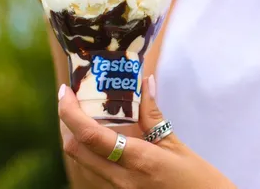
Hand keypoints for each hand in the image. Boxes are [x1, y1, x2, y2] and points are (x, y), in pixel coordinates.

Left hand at [58, 77, 235, 188]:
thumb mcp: (174, 142)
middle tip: (72, 99)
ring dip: (73, 134)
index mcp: (136, 160)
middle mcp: (118, 179)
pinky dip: (86, 147)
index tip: (65, 91)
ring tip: (82, 112)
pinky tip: (98, 134)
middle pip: (74, 148)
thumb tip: (146, 82)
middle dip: (66, 121)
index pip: (89, 136)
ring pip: (79, 160)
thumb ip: (153, 112)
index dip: (70, 112)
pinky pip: (90, 169)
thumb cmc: (194, 177)